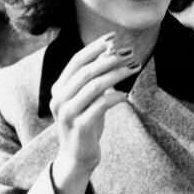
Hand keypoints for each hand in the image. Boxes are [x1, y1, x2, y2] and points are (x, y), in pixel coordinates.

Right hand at [49, 33, 139, 193]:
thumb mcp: (88, 98)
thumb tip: (110, 51)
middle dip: (111, 58)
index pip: (77, 60)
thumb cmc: (86, 123)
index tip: (114, 37)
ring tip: (135, 67)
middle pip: (87, 70)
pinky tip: (127, 95)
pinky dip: (116, 97)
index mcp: (59, 87)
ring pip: (95, 86)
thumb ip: (95, 77)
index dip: (95, 47)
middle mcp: (59, 98)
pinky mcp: (79, 126)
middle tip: (130, 52)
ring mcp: (67, 113)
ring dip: (117, 74)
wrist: (77, 157)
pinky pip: (100, 105)